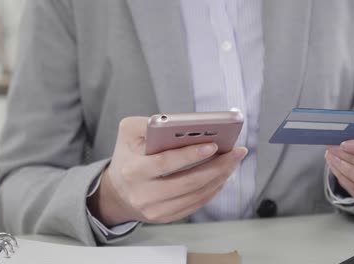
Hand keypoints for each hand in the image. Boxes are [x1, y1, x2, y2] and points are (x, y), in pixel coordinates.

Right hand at [87, 117, 247, 225]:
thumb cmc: (127, 157)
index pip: (166, 163)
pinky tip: (222, 175)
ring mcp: (155, 210)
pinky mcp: (166, 218)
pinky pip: (196, 204)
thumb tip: (181, 123)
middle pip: (188, 182)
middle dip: (217, 166)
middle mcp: (143, 194)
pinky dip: (213, 189)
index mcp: (133, 170)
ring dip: (220, 177)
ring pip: (197, 195)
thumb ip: (149, 123)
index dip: (191, 154)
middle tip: (236, 152)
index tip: (214, 145)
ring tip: (233, 160)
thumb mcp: (128, 132)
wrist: (117, 192)